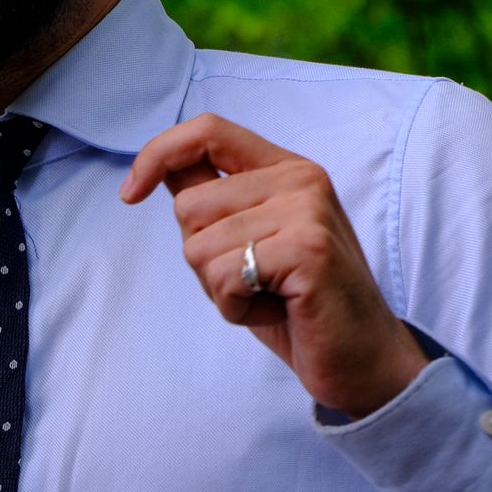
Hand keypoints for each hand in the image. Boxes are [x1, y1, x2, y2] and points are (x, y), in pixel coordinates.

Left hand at [119, 113, 428, 419]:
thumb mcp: (249, 241)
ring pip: (199, 247)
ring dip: (221, 290)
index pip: (207, 131)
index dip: (156, 154)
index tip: (128, 195)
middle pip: (188, 206)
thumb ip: (214, 200)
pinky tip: (279, 310)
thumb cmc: (298, 304)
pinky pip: (224, 277)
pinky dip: (236, 307)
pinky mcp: (307, 249)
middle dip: (203, 259)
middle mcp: (299, 177)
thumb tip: (159, 167)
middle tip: (254, 281)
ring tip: (270, 297)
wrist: (363, 360)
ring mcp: (306, 210)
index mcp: (286, 168)